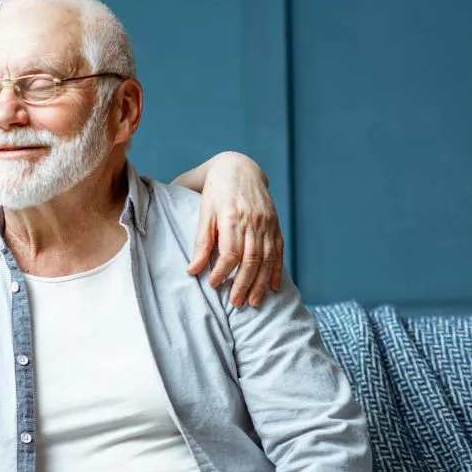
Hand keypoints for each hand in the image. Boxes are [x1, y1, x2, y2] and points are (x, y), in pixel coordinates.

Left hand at [186, 151, 283, 308]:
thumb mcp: (204, 212)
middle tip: (236, 304)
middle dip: (243, 284)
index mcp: (232, 217)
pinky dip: (276, 270)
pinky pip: (279, 251)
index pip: (231, 252)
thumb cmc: (216, 192)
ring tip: (253, 302)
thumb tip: (192, 270)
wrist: (240, 168)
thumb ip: (201, 242)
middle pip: (251, 259)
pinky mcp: (275, 225)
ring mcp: (267, 224)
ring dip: (260, 283)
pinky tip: (273, 287)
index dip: (223, 271)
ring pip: (266, 258)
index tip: (213, 285)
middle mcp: (253, 222)